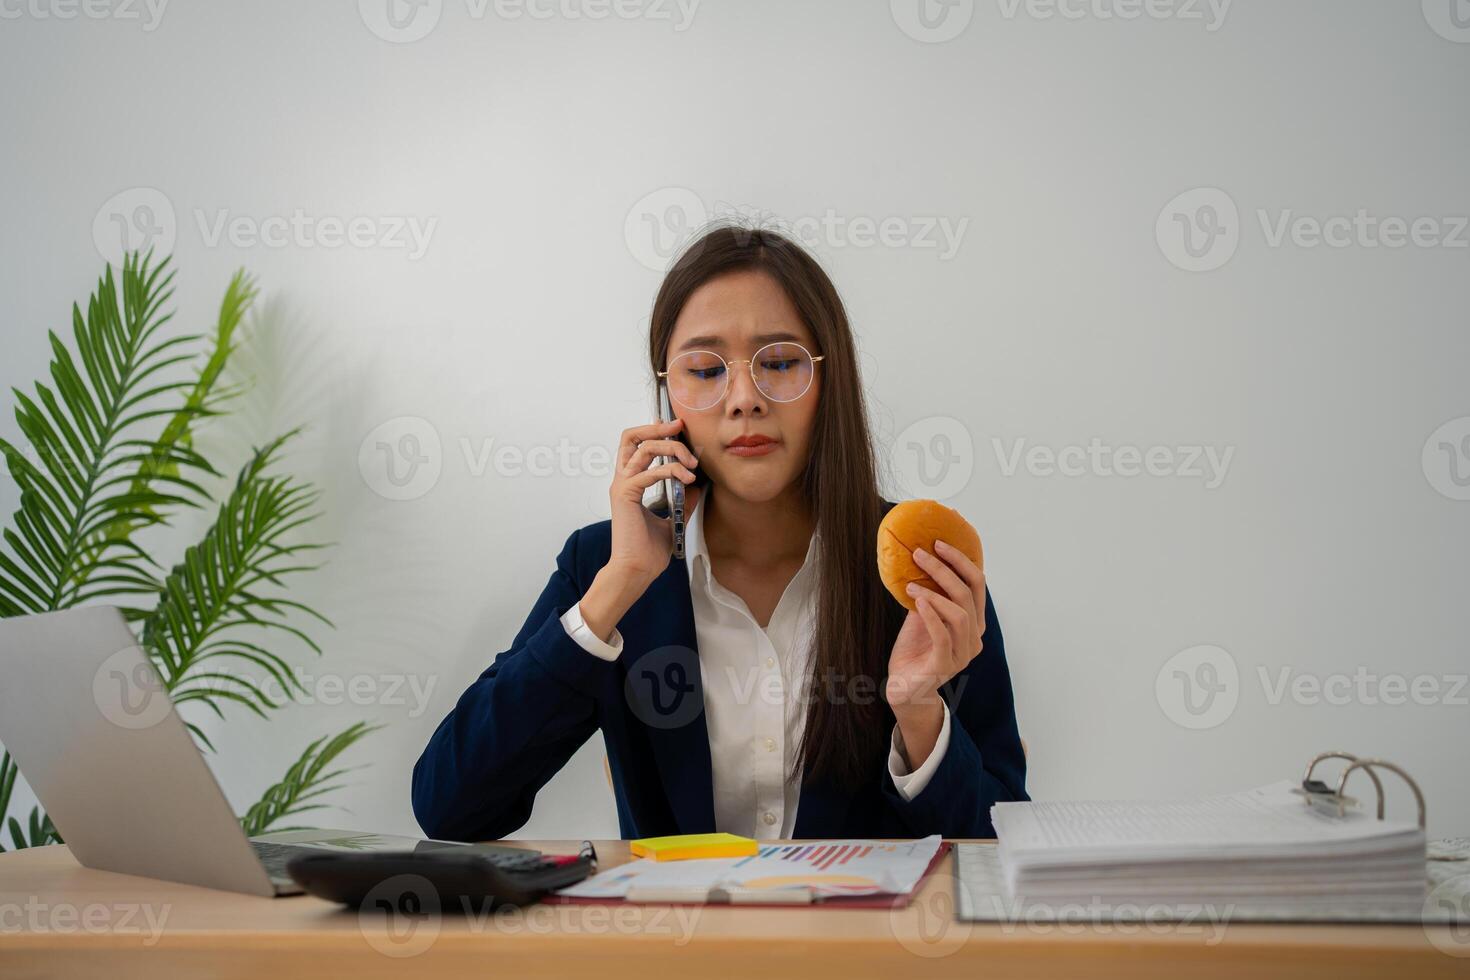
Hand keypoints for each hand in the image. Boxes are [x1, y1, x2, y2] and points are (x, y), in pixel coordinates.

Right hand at [604, 417, 701, 592]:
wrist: (637, 571)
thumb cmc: (649, 550)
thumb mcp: (673, 519)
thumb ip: (683, 500)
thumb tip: (696, 485)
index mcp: (630, 483)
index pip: (635, 445)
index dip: (653, 431)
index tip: (677, 428)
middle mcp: (623, 480)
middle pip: (632, 437)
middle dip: (657, 427)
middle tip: (680, 427)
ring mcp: (622, 486)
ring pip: (643, 449)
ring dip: (671, 449)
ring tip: (691, 463)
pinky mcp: (625, 496)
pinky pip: (649, 472)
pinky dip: (671, 471)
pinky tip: (687, 479)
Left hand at [884, 539, 986, 713]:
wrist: (903, 687)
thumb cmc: (914, 650)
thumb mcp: (922, 615)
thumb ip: (928, 594)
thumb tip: (920, 560)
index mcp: (973, 622)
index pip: (977, 585)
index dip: (962, 561)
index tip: (940, 542)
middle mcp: (973, 638)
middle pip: (969, 595)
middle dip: (946, 570)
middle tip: (921, 554)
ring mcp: (962, 654)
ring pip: (959, 615)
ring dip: (935, 593)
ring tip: (912, 584)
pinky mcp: (944, 666)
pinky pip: (943, 636)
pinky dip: (931, 615)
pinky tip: (917, 602)